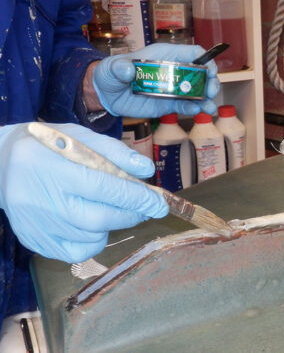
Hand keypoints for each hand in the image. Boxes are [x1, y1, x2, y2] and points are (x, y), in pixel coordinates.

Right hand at [0, 123, 168, 262]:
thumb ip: (115, 152)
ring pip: (91, 238)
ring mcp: (37, 225)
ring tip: (110, 208)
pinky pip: (77, 253)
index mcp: (55, 169)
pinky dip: (94, 241)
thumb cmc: (47, 148)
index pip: (105, 189)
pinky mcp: (35, 241)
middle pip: (100, 219)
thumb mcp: (80, 137)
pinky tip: (91, 223)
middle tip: (144, 208)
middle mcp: (43, 201)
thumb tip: (146, 170)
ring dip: (113, 225)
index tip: (160, 204)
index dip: (138, 199)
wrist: (0, 164)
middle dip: (131, 215)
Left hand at [92, 43, 219, 117]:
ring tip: (209, 107)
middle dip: (210, 81)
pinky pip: (187, 106)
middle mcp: (174, 71)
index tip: (210, 71)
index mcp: (165, 56)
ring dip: (207, 99)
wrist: (107, 95)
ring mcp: (173, 88)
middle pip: (201, 73)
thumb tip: (128, 70)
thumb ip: (120, 67)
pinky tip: (196, 112)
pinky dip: (194, 109)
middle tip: (210, 92)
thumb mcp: (113, 67)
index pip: (192, 53)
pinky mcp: (170, 104)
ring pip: (198, 91)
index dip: (205, 60)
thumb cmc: (112, 73)